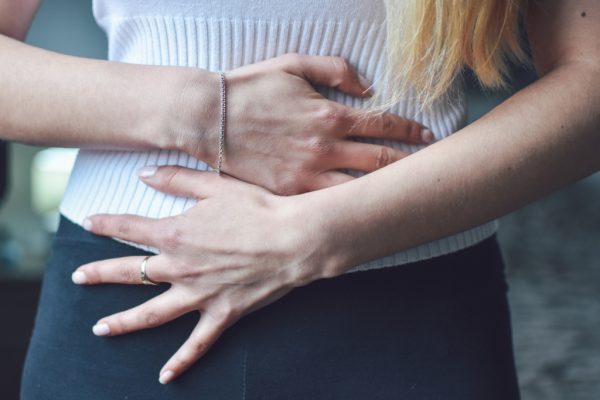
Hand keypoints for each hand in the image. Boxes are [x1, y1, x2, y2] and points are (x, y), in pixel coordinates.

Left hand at [72, 166, 329, 383]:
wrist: (293, 240)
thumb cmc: (258, 209)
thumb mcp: (215, 185)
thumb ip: (177, 179)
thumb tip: (143, 173)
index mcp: (176, 234)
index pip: (130, 227)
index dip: (106, 224)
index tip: (89, 222)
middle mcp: (180, 268)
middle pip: (130, 273)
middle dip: (100, 274)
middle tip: (78, 277)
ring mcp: (199, 294)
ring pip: (151, 313)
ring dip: (123, 322)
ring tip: (101, 329)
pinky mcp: (222, 313)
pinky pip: (197, 343)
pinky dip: (181, 361)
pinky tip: (165, 375)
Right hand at [177, 53, 433, 194]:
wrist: (207, 118)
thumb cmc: (249, 88)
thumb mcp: (293, 65)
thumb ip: (335, 70)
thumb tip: (368, 86)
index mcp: (329, 115)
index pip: (383, 124)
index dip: (410, 130)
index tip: (427, 136)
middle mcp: (325, 148)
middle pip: (380, 161)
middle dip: (410, 164)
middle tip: (431, 169)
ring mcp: (308, 174)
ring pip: (359, 187)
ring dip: (385, 191)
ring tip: (405, 194)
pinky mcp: (289, 192)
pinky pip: (326, 203)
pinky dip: (348, 206)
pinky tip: (363, 211)